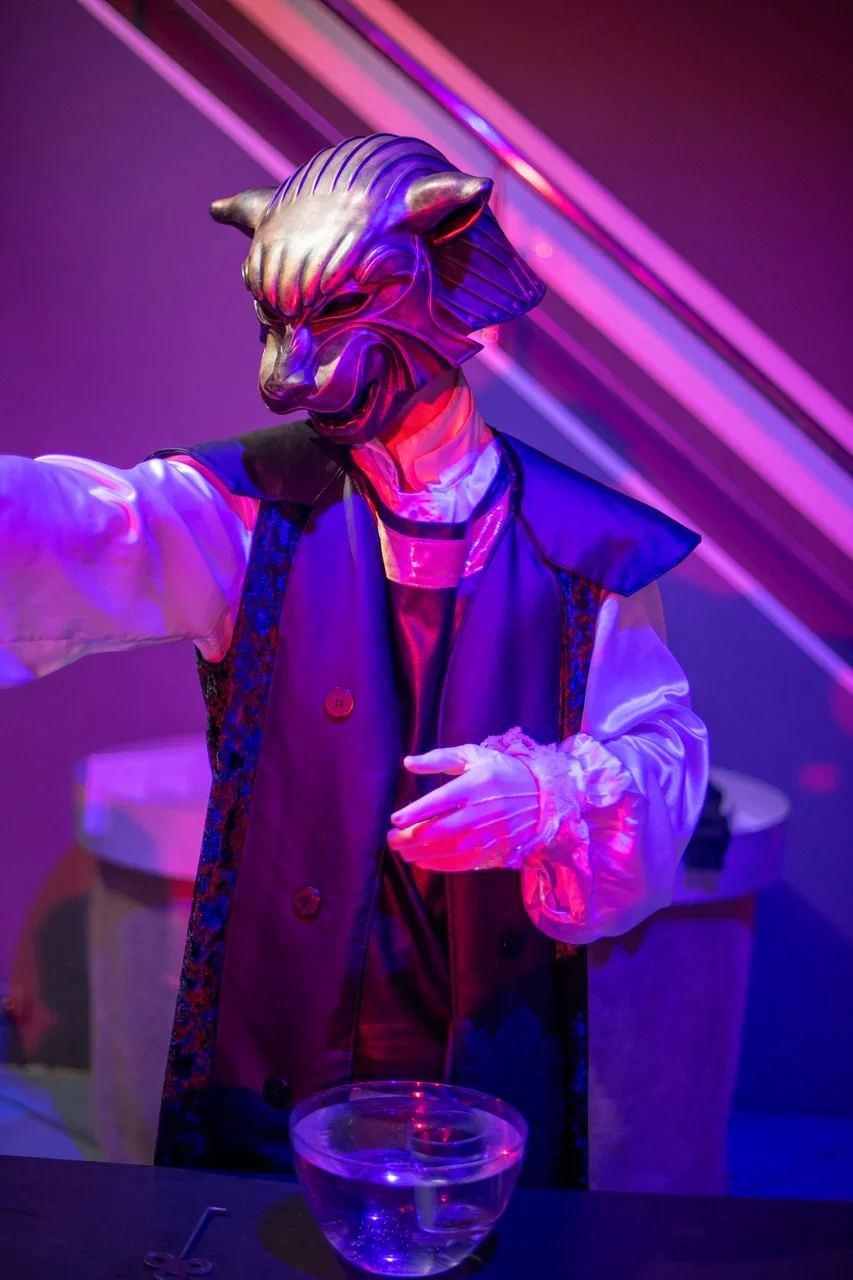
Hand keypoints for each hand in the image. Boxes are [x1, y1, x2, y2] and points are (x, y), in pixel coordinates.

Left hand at [387, 743, 540, 871]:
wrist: (543, 796)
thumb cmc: (502, 771)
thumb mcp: (474, 755)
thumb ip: (440, 758)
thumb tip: (408, 763)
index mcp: (475, 784)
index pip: (438, 801)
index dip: (413, 813)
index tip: (395, 819)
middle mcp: (481, 811)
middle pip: (439, 830)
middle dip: (410, 838)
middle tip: (391, 838)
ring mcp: (489, 833)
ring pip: (448, 849)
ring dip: (421, 854)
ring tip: (402, 852)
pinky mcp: (495, 848)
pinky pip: (463, 862)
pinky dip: (441, 865)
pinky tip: (424, 862)